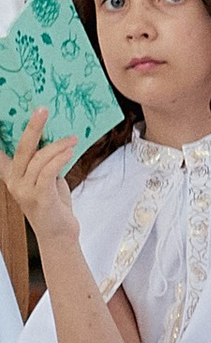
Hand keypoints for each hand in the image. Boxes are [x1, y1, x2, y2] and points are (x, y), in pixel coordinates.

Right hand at [1, 107, 84, 253]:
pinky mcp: (39, 198)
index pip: (3, 152)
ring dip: (58, 145)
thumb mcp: (46, 177)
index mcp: (11, 175)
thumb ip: (44, 160)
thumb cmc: (53, 203)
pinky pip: (48, 172)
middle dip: (32, 127)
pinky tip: (70, 151)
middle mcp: (14, 182)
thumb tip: (56, 135)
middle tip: (43, 109)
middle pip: (21, 148)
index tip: (9, 115)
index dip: (3, 135)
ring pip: (39, 159)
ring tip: (72, 139)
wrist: (59, 233)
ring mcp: (25, 191)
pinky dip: (59, 158)